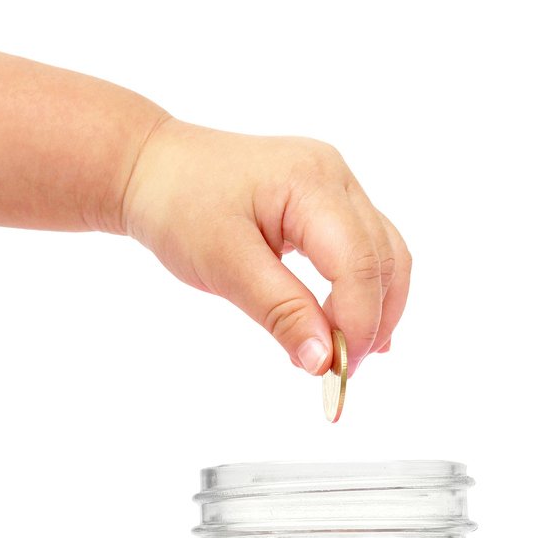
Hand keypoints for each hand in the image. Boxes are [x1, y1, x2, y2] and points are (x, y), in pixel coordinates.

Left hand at [121, 121, 409, 374]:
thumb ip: (280, 311)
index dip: (357, 321)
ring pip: (385, 256)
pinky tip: (349, 325)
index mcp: (312, 182)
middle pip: (384, 260)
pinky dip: (364, 291)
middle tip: (340, 370)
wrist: (151, 167)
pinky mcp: (331, 202)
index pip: (359, 262)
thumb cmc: (177, 205)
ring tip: (345, 353)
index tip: (335, 369)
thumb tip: (323, 360)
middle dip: (371, 321)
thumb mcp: (223, 263)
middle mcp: (336, 177)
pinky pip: (366, 249)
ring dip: (375, 309)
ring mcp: (338, 186)